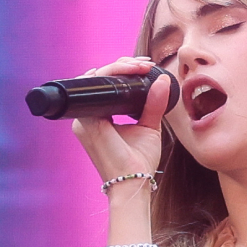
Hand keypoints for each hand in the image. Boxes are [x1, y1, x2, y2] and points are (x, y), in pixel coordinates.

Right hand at [70, 56, 177, 185]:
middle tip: (146, 64)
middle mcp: (86, 114)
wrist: (133, 182)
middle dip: (124, 65)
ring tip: (142, 66)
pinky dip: (113, 73)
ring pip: (97, 77)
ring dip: (120, 66)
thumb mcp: (148, 127)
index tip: (146, 67)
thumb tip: (163, 80)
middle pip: (100, 78)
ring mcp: (83, 115)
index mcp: (97, 116)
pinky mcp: (85, 117)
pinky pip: (96, 84)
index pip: (106, 86)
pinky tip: (131, 70)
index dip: (124, 71)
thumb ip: (154, 103)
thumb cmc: (139, 162)